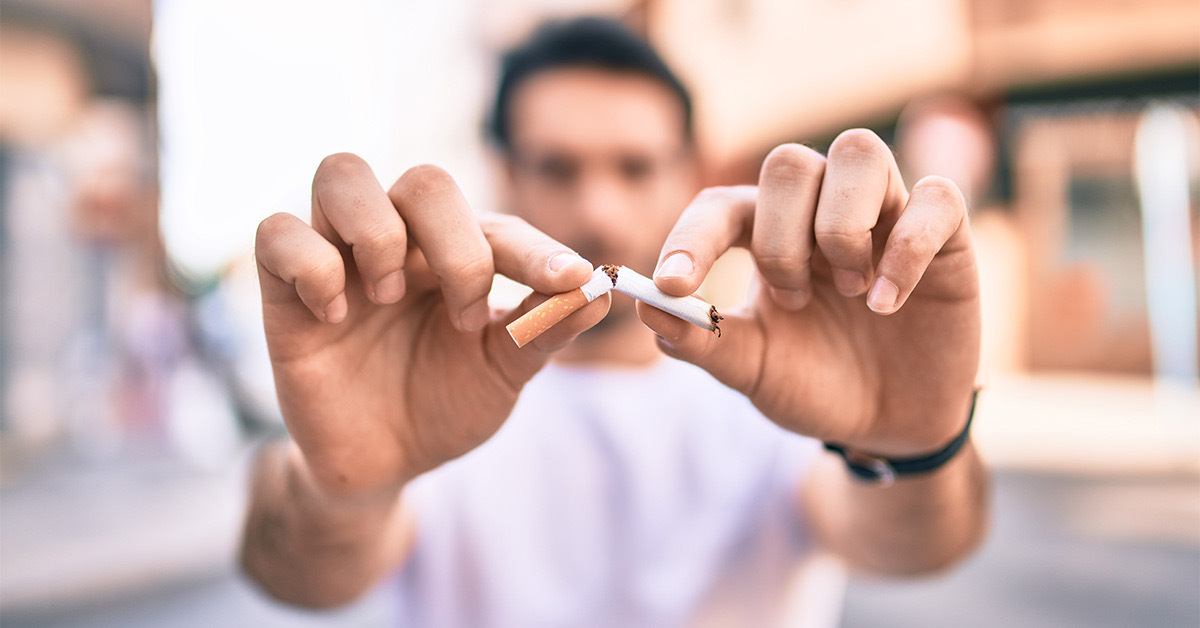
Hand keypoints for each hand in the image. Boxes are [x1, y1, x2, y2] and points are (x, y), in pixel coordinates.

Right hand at [255, 154, 605, 495]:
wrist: (384, 463)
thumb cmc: (446, 403)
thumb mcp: (503, 372)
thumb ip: (544, 330)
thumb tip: (600, 291)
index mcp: (458, 252)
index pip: (498, 225)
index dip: (537, 250)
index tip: (568, 282)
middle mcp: (400, 240)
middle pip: (424, 180)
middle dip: (456, 244)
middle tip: (466, 312)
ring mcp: (339, 256)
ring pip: (342, 173)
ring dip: (379, 234)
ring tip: (391, 297)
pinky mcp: (283, 289)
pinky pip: (277, 231)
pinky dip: (312, 264)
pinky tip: (337, 317)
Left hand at [643, 130, 980, 456]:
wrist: (888, 426)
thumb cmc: (815, 384)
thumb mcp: (753, 370)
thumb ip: (702, 340)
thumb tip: (644, 306)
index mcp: (767, 233)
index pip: (720, 205)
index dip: (691, 238)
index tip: (672, 284)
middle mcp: (822, 210)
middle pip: (788, 164)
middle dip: (780, 238)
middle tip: (794, 301)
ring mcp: (886, 214)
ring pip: (859, 152)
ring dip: (841, 227)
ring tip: (851, 293)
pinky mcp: (947, 234)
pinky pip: (936, 197)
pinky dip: (907, 248)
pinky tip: (888, 304)